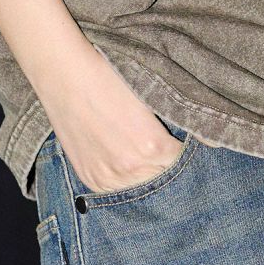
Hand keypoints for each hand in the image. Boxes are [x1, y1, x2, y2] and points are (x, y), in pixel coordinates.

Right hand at [44, 47, 184, 193]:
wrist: (66, 76)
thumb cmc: (109, 76)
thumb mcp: (150, 95)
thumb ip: (173, 121)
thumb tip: (197, 136)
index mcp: (153, 145)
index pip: (182, 159)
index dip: (184, 147)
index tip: (183, 139)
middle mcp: (132, 168)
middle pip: (164, 178)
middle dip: (167, 164)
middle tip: (164, 146)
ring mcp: (108, 177)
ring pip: (141, 187)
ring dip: (146, 174)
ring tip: (142, 151)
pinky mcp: (91, 179)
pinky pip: (117, 188)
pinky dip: (125, 178)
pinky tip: (124, 157)